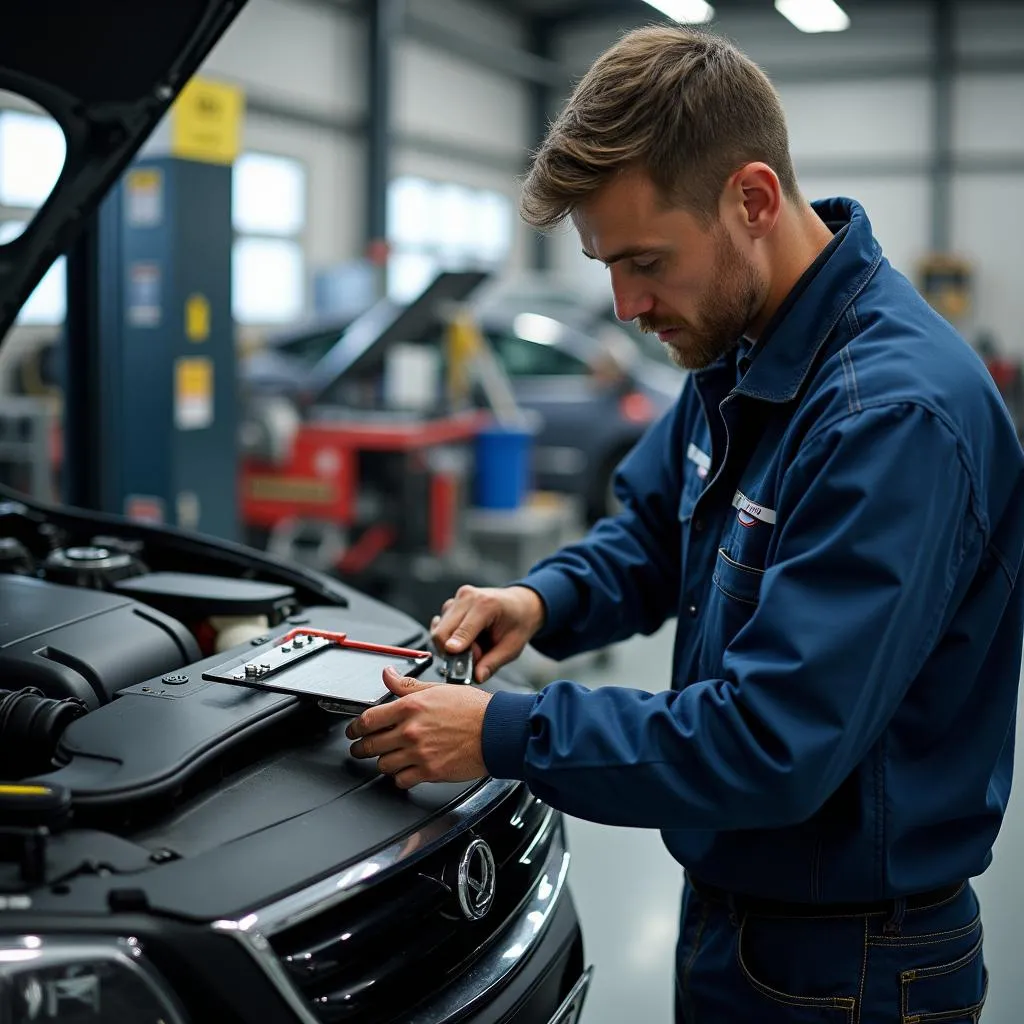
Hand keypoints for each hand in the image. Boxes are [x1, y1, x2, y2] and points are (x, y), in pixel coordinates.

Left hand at [347, 666, 493, 788]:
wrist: (497, 731)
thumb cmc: (473, 709)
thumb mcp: (438, 689)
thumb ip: (407, 685)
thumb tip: (387, 675)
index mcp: (410, 708)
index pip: (368, 719)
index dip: (355, 727)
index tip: (353, 731)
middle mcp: (411, 731)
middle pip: (370, 745)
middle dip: (361, 747)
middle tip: (360, 747)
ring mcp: (419, 754)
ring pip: (383, 765)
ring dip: (382, 762)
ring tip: (387, 757)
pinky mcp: (429, 772)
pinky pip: (401, 780)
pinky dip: (400, 777)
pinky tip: (405, 770)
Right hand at [430, 585, 544, 682]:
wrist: (520, 604)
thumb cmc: (518, 622)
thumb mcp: (512, 647)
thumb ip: (493, 663)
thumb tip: (477, 677)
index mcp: (486, 604)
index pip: (460, 632)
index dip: (454, 652)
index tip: (454, 667)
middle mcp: (468, 597)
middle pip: (442, 632)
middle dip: (453, 652)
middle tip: (473, 657)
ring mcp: (458, 598)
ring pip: (439, 630)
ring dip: (451, 645)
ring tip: (474, 645)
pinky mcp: (452, 603)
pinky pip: (440, 626)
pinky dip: (449, 637)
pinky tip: (465, 638)